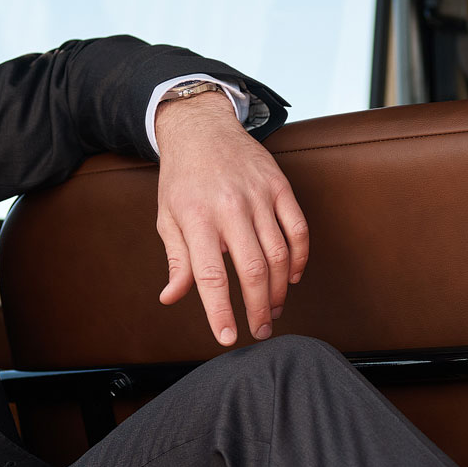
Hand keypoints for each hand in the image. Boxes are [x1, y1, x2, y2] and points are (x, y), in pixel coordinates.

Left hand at [154, 91, 308, 345]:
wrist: (202, 128)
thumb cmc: (181, 179)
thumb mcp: (168, 218)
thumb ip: (176, 260)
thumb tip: (172, 298)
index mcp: (197, 218)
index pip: (210, 275)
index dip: (220, 310)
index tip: (226, 337)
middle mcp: (230, 207)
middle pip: (252, 269)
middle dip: (258, 307)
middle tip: (259, 331)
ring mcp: (259, 196)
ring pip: (279, 253)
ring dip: (280, 288)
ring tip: (273, 309)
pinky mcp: (280, 186)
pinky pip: (298, 229)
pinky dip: (299, 258)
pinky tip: (292, 277)